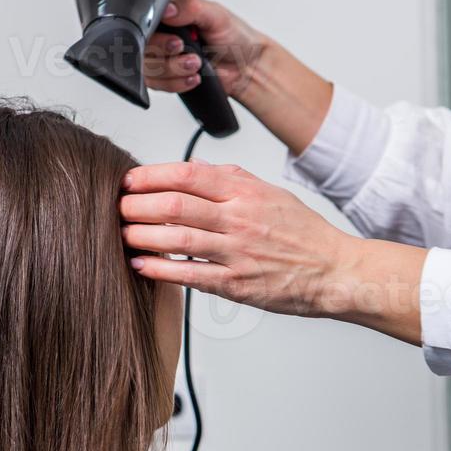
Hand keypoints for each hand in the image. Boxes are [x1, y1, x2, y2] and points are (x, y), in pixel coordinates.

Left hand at [121, 160, 345, 315]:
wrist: (334, 271)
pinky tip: (141, 265)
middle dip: (138, 205)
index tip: (128, 180)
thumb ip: (231, 178)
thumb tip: (193, 165)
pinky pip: (190, 276)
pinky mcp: (237, 285)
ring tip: (123, 234)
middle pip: (176, 205)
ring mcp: (238, 253)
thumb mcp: (270, 193)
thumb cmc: (302, 233)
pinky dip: (161, 270)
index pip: (188, 174)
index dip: (151, 176)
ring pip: (179, 240)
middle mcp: (240, 219)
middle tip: (116, 207)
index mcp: (246, 192)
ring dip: (143, 236)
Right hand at [144, 0, 332, 155]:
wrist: (246, 67)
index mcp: (169, 7)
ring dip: (172, 70)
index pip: (144, 16)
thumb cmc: (234, 37)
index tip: (176, 39)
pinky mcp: (163, 75)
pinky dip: (175, 83)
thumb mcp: (215, 15)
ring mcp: (160, 54)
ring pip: (147, 67)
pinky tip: (192, 78)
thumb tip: (168, 9)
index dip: (155, 31)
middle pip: (141, 45)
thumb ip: (190, 8)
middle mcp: (161, 29)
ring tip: (196, 65)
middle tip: (185, 51)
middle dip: (165, 54)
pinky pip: (155, 84)